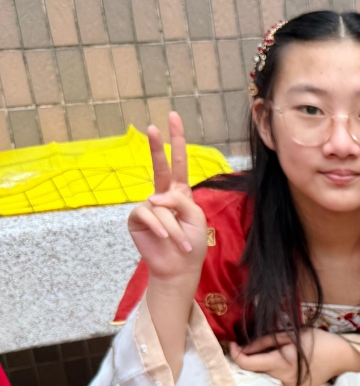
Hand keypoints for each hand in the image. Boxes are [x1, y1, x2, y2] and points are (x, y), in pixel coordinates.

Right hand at [127, 113, 206, 284]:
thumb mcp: (195, 218)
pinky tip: (163, 237)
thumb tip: (155, 197)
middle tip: (152, 126)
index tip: (173, 118)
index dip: (177, 142)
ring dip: (175, 228)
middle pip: (160, 166)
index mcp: (181, 193)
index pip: (179, 163)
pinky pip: (148, 215)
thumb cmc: (192, 243)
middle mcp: (163, 196)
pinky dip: (160, 227)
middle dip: (158, 147)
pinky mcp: (137, 219)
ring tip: (181, 243)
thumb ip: (180, 201)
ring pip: (161, 207)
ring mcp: (149, 206)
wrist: (180, 268)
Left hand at [229, 329, 359, 385]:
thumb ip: (264, 341)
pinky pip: (282, 383)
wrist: (343, 356)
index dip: (236, 354)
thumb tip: (243, 348)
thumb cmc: (318, 340)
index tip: (235, 345)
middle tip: (258, 347)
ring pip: (269, 378)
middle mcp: (283, 379)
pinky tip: (292, 366)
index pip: (246, 363)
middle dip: (253, 359)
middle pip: (257, 371)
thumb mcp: (290, 334)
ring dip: (268, 367)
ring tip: (279, 355)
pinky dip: (281, 374)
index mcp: (280, 362)